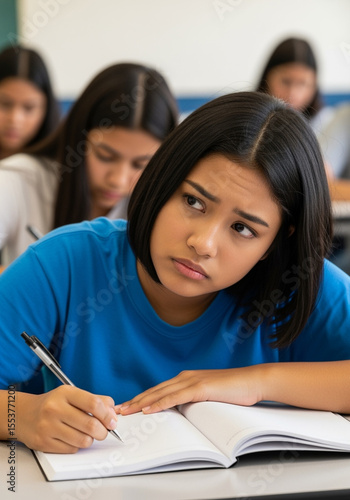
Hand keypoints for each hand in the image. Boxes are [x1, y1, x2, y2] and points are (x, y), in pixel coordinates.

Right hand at [15, 386, 117, 452]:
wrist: (24, 414)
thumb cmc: (53, 404)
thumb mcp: (72, 394)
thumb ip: (95, 400)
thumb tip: (113, 413)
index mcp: (65, 393)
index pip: (93, 404)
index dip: (107, 415)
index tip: (113, 422)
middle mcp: (55, 408)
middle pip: (91, 425)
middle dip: (103, 431)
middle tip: (103, 431)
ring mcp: (48, 427)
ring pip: (83, 440)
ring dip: (90, 440)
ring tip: (86, 434)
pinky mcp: (44, 443)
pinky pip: (72, 449)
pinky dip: (77, 446)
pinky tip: (71, 438)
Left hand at [116, 367, 262, 415]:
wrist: (253, 381)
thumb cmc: (235, 390)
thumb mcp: (210, 395)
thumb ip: (195, 399)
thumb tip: (183, 411)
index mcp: (187, 379)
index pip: (159, 390)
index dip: (142, 398)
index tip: (128, 406)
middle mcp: (186, 377)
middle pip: (155, 391)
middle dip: (135, 400)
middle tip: (118, 410)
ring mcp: (192, 381)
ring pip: (160, 393)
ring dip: (141, 403)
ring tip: (126, 411)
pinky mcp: (200, 388)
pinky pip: (175, 397)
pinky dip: (160, 403)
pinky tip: (148, 410)